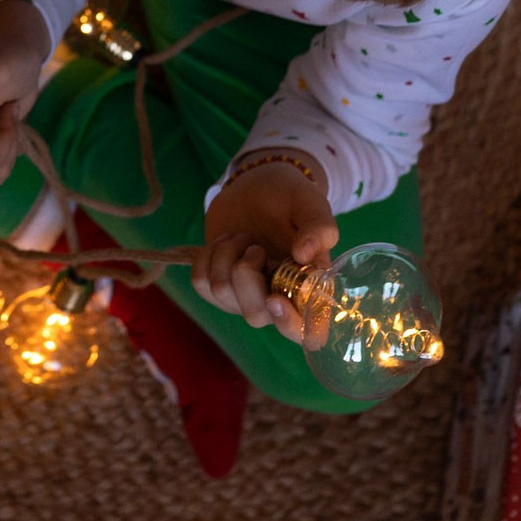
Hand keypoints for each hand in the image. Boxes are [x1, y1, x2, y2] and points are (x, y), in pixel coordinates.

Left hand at [189, 152, 337, 345]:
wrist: (258, 188)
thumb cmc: (291, 199)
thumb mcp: (312, 204)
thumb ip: (319, 228)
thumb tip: (304, 255)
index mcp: (310, 290)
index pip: (309, 333)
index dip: (291, 325)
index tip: (275, 299)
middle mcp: (279, 301)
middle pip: (254, 315)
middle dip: (245, 274)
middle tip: (255, 245)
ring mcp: (245, 298)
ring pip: (222, 292)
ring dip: (227, 254)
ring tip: (243, 238)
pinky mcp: (218, 287)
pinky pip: (200, 282)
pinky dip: (207, 255)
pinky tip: (225, 243)